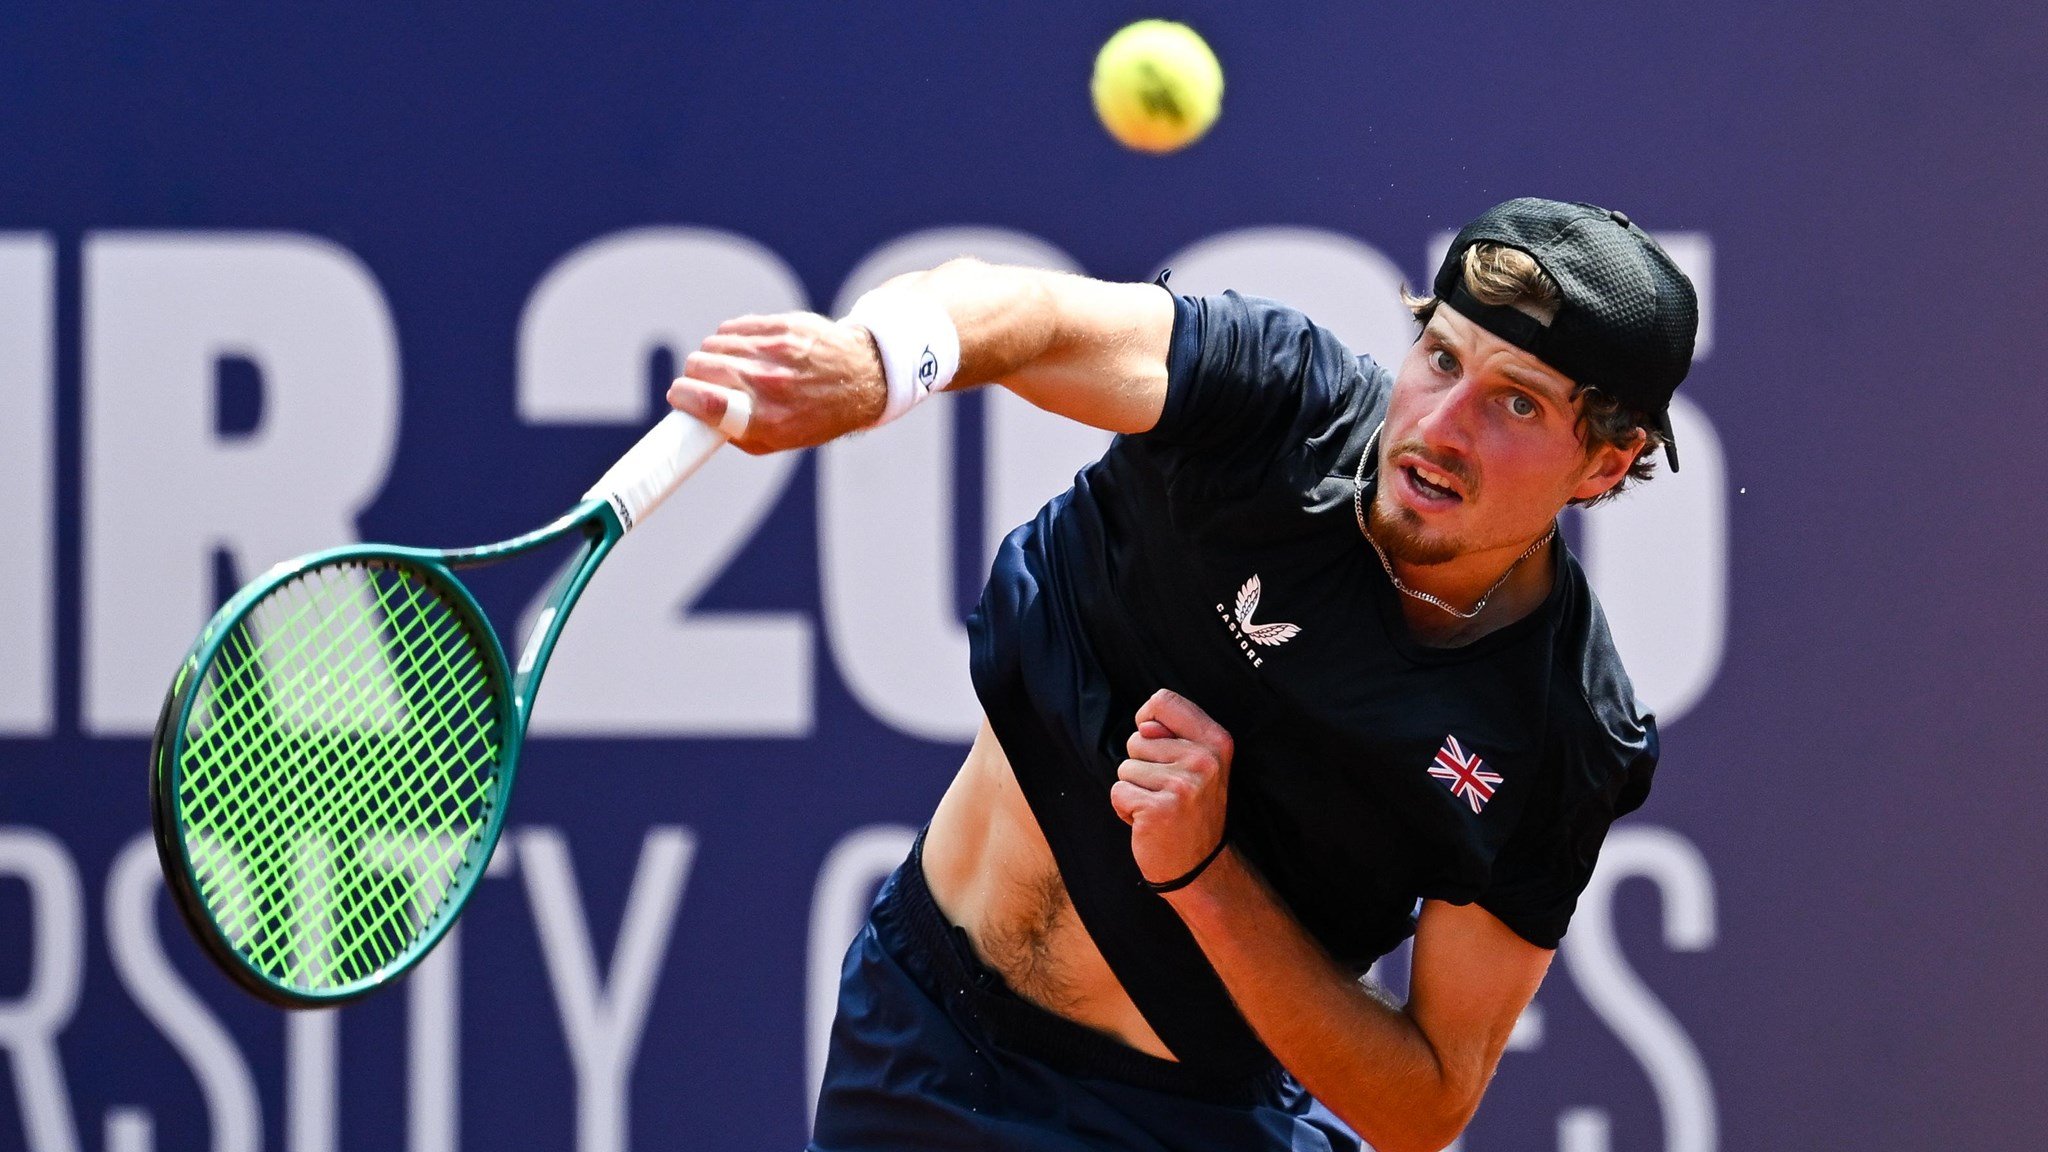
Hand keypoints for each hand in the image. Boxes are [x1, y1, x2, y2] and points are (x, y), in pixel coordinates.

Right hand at [666, 312, 886, 453]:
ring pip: (713, 344)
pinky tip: (743, 350)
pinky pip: (731, 328)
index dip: (682, 397)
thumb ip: (733, 432)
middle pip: (701, 366)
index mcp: (768, 419)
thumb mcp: (777, 440)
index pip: (708, 402)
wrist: (861, 377)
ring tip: (730, 367)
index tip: (678, 396)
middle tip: (703, 383)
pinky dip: (729, 340)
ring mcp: (777, 349)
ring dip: (712, 356)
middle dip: (693, 376)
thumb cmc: (813, 415)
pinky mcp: (781, 324)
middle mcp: (771, 382)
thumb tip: (692, 416)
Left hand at [1111, 689, 1233, 888]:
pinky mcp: (1160, 809)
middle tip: (1165, 792)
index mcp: (1216, 741)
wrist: (1200, 866)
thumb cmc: (1191, 810)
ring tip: (1159, 807)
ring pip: (1125, 767)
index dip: (1147, 718)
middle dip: (1141, 766)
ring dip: (1134, 789)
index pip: (1165, 700)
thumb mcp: (1195, 766)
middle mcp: (1204, 760)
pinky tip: (1148, 822)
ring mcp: (1183, 785)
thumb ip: (1171, 736)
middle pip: (1136, 739)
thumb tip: (1143, 725)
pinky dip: (1124, 809)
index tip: (1153, 739)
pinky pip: (1118, 792)